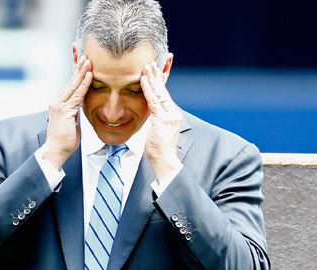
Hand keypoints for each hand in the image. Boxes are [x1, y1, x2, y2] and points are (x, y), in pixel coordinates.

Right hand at [42, 56, 92, 169]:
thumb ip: (75, 114)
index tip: (81, 61)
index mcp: (59, 104)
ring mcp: (60, 105)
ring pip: (74, 85)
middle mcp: (57, 102)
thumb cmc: (64, 141)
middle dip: (78, 66)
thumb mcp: (72, 123)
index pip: (70, 85)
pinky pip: (78, 95)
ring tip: (89, 59)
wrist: (55, 151)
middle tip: (85, 53)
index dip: (76, 72)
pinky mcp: (65, 111)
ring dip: (82, 71)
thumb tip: (80, 110)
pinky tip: (90, 75)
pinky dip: (85, 84)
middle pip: (71, 81)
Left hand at [141, 61, 182, 181]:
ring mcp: (169, 116)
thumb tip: (150, 114)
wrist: (165, 161)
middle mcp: (174, 113)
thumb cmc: (160, 150)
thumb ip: (156, 120)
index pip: (165, 95)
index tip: (155, 71)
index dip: (160, 83)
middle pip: (164, 91)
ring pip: (159, 93)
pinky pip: (153, 101)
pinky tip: (143, 79)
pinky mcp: (162, 120)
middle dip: (157, 76)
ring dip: (152, 78)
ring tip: (147, 66)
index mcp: (173, 115)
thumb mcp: (158, 131)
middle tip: (151, 62)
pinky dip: (148, 89)